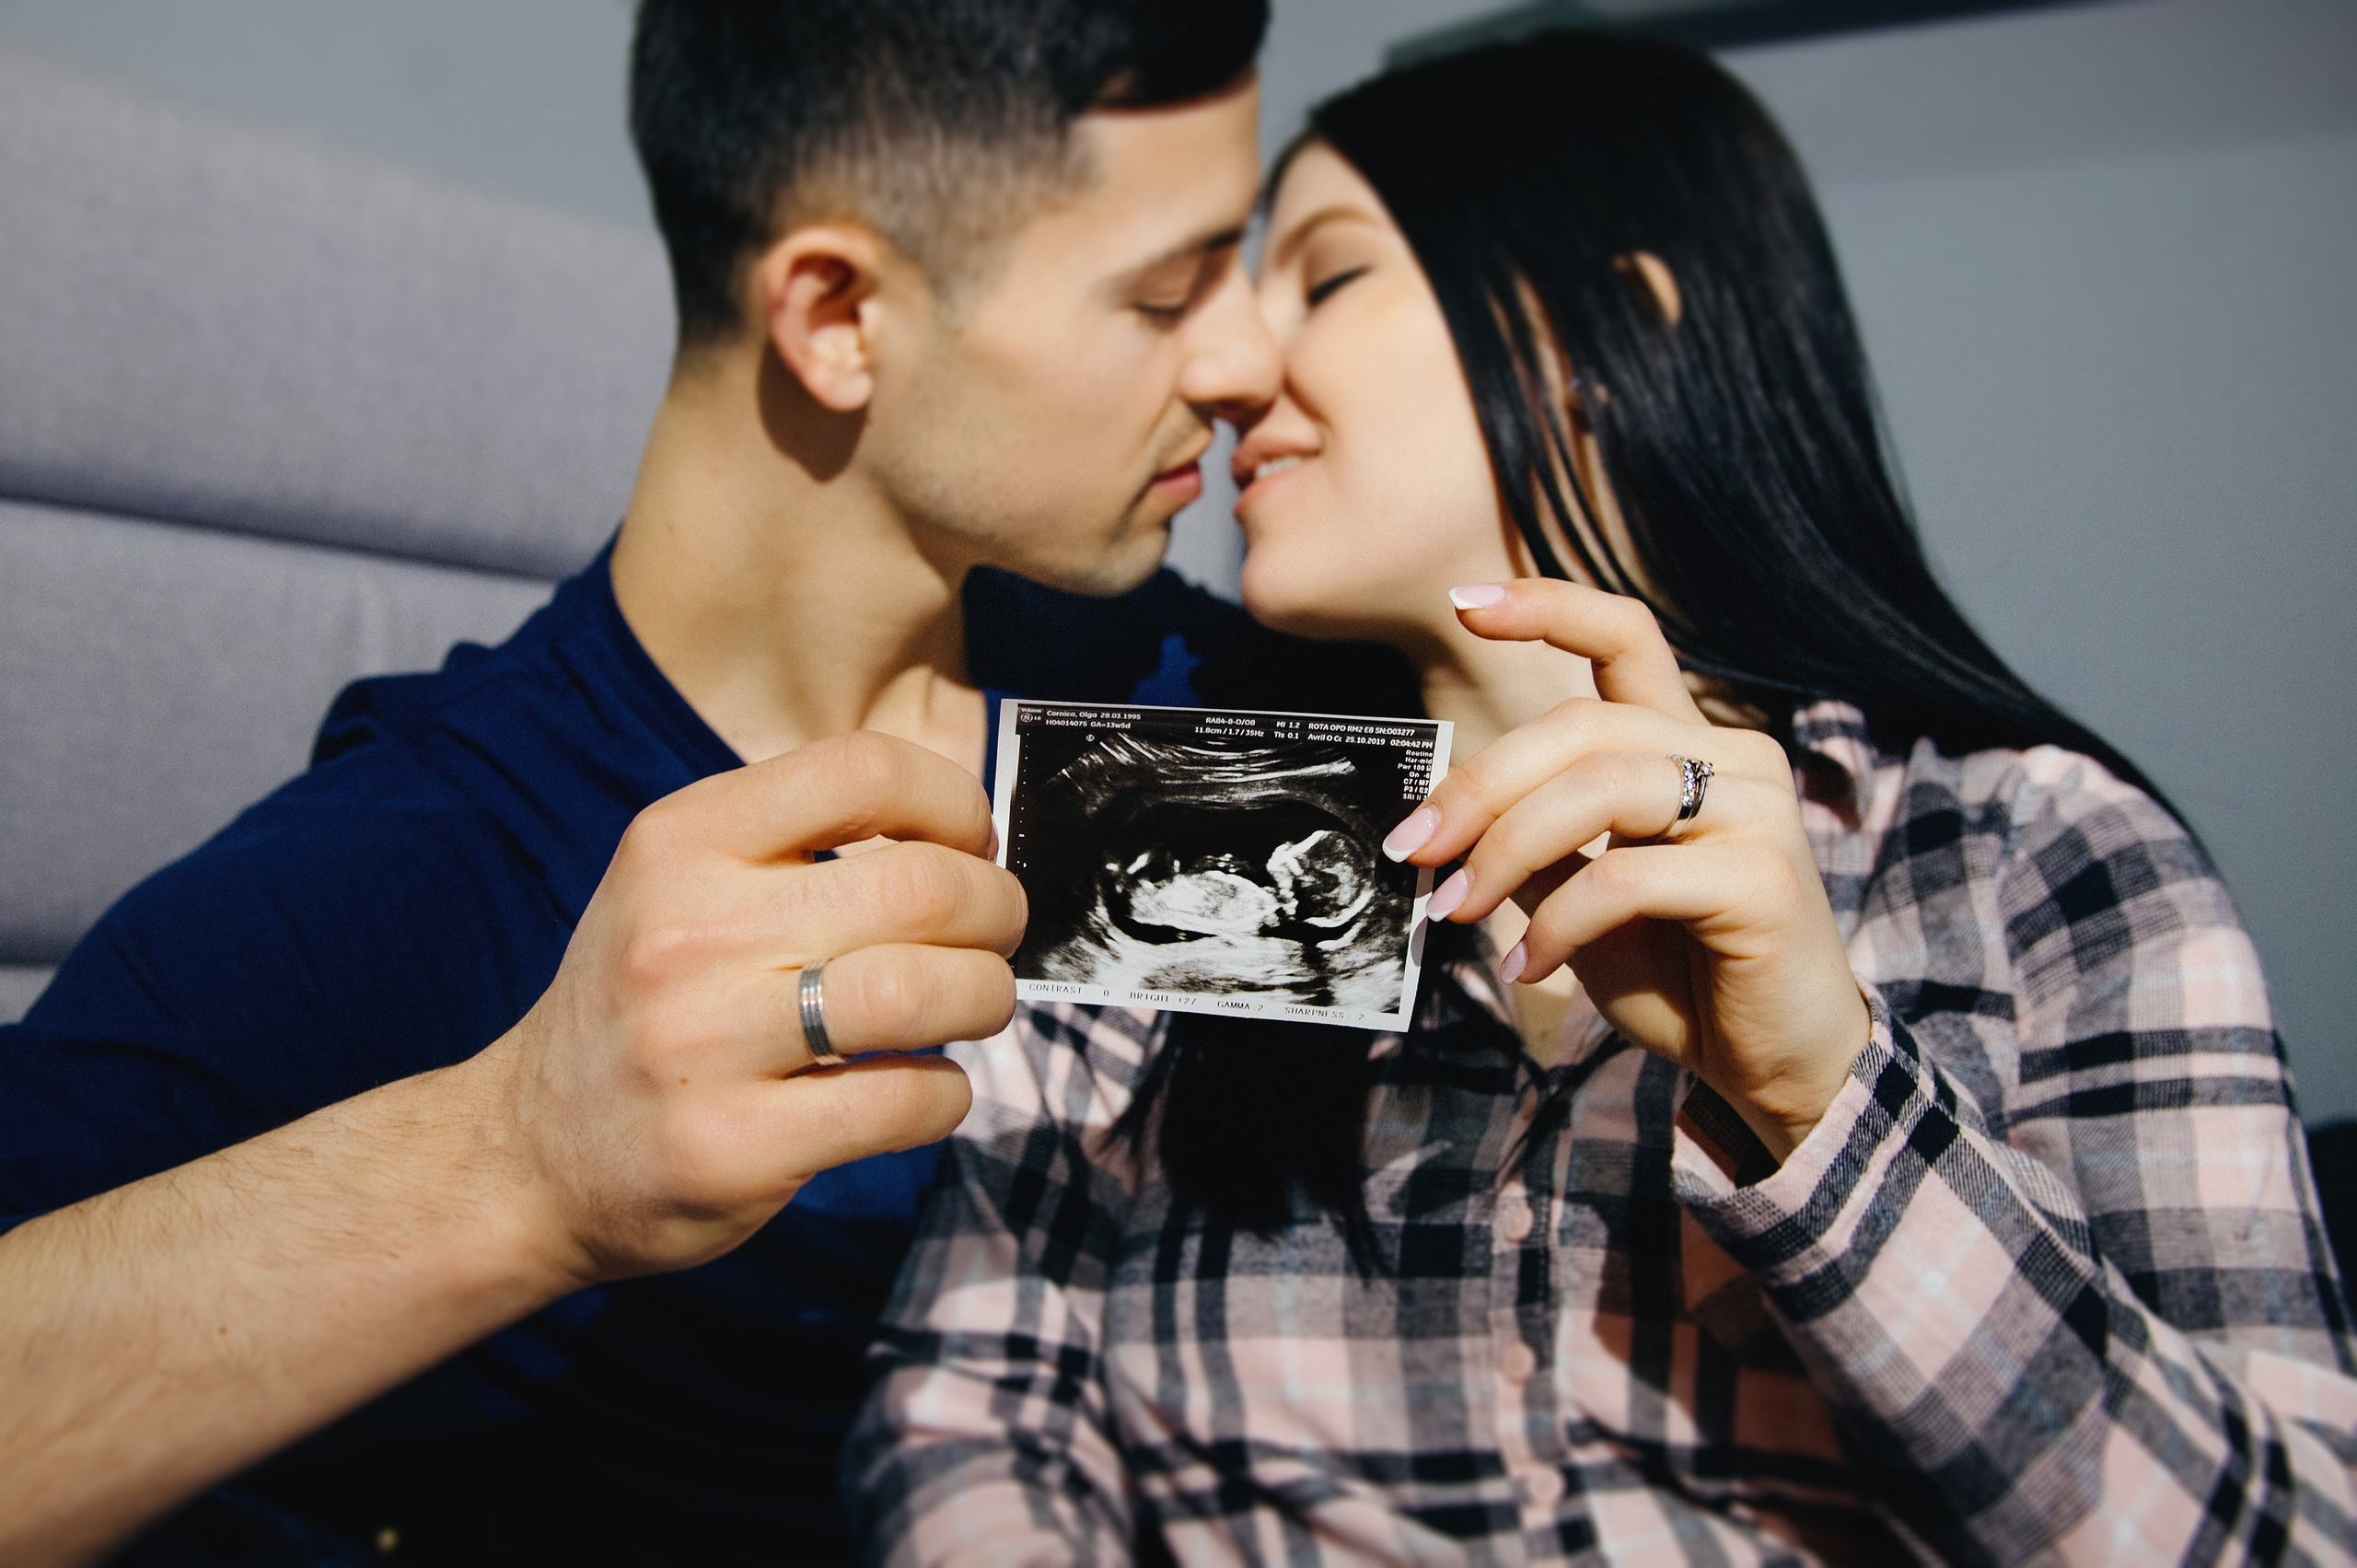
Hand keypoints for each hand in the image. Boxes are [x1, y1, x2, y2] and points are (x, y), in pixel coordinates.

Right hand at [482, 732, 1020, 1283]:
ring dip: (985, 997)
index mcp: (680, 842)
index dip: (954, 803)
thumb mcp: (679, 885)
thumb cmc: (646, 1003)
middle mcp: (687, 933)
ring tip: (973, 1005)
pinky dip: (947, 1093)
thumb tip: (966, 835)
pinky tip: (923, 1088)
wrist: (528, 1156)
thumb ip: (798, 844)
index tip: (972, 846)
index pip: (862, 770)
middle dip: (996, 910)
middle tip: (995, 935)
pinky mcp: (736, 1148)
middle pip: (920, 886)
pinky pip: (906, 1101)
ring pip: (923, 992)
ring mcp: (706, 1046)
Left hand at [1391, 581, 1866, 1159]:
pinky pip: (1628, 875)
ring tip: (1458, 910)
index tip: (1464, 605)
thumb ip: (1538, 844)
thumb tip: (1444, 824)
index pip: (1627, 638)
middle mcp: (1732, 758)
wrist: (1772, 1065)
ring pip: (1600, 790)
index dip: (1548, 607)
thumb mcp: (1585, 899)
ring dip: (1507, 850)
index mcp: (1687, 744)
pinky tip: (1531, 967)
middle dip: (1479, 786)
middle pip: (1581, 725)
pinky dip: (1560, 921)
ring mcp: (1757, 811)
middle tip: (1414, 849)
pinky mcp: (1763, 878)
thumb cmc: (1679, 976)